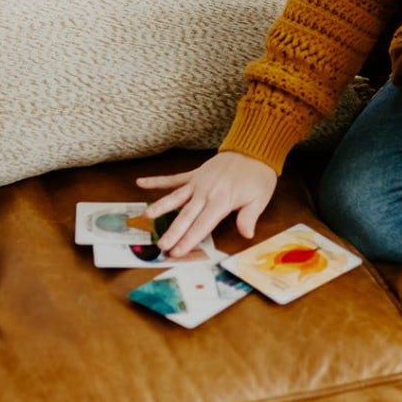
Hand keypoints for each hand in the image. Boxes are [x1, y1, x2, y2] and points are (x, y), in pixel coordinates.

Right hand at [136, 151, 276, 256]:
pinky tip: (141, 182)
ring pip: (175, 197)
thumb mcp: (260, 198)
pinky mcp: (194, 174)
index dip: (190, 239)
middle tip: (162, 245)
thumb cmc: (257, 176)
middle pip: (186, 215)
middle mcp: (206, 192)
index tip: (178, 251)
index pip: (203, 225)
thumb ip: (249, 217)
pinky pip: (173, 179)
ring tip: (146, 216)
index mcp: (222, 200)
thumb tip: (246, 234)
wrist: (252, 149)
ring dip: (161, 207)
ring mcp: (198, 182)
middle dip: (173, 232)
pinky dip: (157, 180)